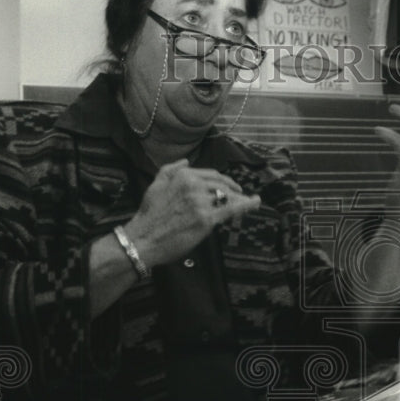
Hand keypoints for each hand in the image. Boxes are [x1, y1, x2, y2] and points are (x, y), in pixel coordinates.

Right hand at [124, 159, 260, 267]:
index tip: (231, 185)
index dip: (224, 180)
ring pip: (228, 197)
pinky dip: (246, 205)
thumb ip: (170, 170)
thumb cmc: (149, 216)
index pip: (211, 175)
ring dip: (241, 199)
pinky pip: (231, 209)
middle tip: (241, 194)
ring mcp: (200, 201)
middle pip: (222, 185)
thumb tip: (186, 162)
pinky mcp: (206, 219)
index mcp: (182, 175)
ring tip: (250, 201)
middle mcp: (193, 184)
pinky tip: (255, 203)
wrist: (143, 238)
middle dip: (234, 189)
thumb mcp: (156, 185)